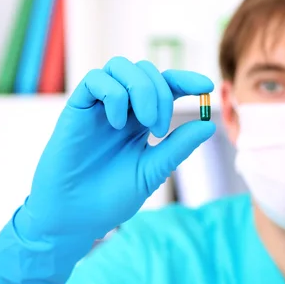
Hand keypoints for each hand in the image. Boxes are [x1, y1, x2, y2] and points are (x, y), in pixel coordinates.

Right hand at [19, 56, 215, 240]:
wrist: (75, 217)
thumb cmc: (111, 197)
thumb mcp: (152, 171)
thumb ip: (177, 146)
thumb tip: (210, 125)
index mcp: (141, 120)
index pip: (166, 86)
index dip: (186, 80)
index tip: (207, 86)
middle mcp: (122, 108)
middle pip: (146, 71)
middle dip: (162, 93)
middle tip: (159, 129)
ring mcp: (98, 106)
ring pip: (121, 66)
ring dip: (141, 89)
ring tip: (143, 123)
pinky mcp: (76, 108)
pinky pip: (95, 80)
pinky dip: (113, 94)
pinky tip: (117, 123)